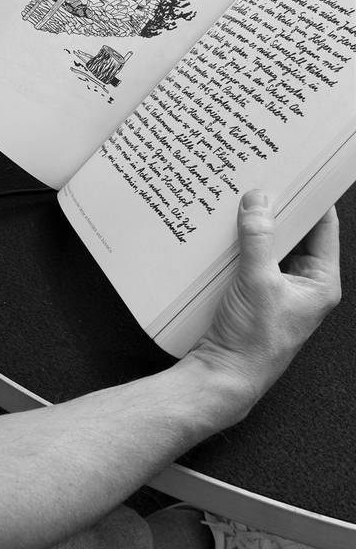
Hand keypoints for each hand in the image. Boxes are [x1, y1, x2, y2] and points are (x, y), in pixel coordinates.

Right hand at [191, 191, 340, 408]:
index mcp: (320, 282)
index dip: (313, 198)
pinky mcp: (254, 290)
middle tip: (264, 179)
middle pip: (296, 232)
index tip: (299, 172)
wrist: (223, 375)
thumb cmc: (253, 343)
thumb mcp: (258, 283)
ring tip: (242, 199)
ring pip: (271, 243)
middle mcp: (303, 283)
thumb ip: (258, 239)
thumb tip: (258, 202)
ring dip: (257, 224)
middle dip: (279, 207)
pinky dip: (241, 241)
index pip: (324, 228)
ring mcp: (278, 286)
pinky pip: (252, 256)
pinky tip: (225, 228)